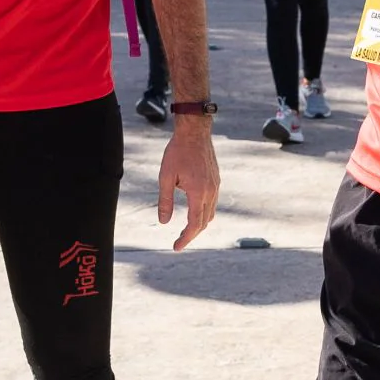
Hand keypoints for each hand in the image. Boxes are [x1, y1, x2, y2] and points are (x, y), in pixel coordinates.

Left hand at [156, 119, 219, 249]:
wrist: (194, 132)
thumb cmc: (177, 152)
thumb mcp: (165, 177)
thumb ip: (165, 201)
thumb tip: (163, 222)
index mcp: (198, 193)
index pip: (194, 224)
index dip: (186, 238)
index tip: (176, 247)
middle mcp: (210, 192)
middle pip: (204, 222)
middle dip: (192, 234)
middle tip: (179, 241)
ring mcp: (216, 186)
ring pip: (210, 213)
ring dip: (199, 224)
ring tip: (186, 229)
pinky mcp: (216, 180)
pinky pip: (212, 202)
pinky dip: (204, 212)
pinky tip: (194, 210)